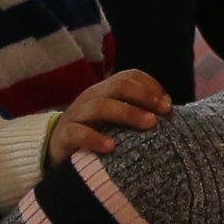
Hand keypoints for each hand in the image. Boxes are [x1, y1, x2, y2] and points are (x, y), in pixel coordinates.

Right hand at [48, 68, 173, 164]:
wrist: (54, 148)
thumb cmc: (94, 132)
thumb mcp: (114, 119)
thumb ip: (136, 112)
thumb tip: (169, 112)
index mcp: (105, 90)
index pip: (130, 76)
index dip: (151, 86)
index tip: (169, 104)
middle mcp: (91, 97)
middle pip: (118, 86)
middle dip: (145, 96)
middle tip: (164, 112)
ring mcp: (76, 114)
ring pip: (100, 106)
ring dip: (128, 113)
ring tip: (149, 125)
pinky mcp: (64, 135)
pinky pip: (79, 133)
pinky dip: (96, 139)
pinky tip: (112, 147)